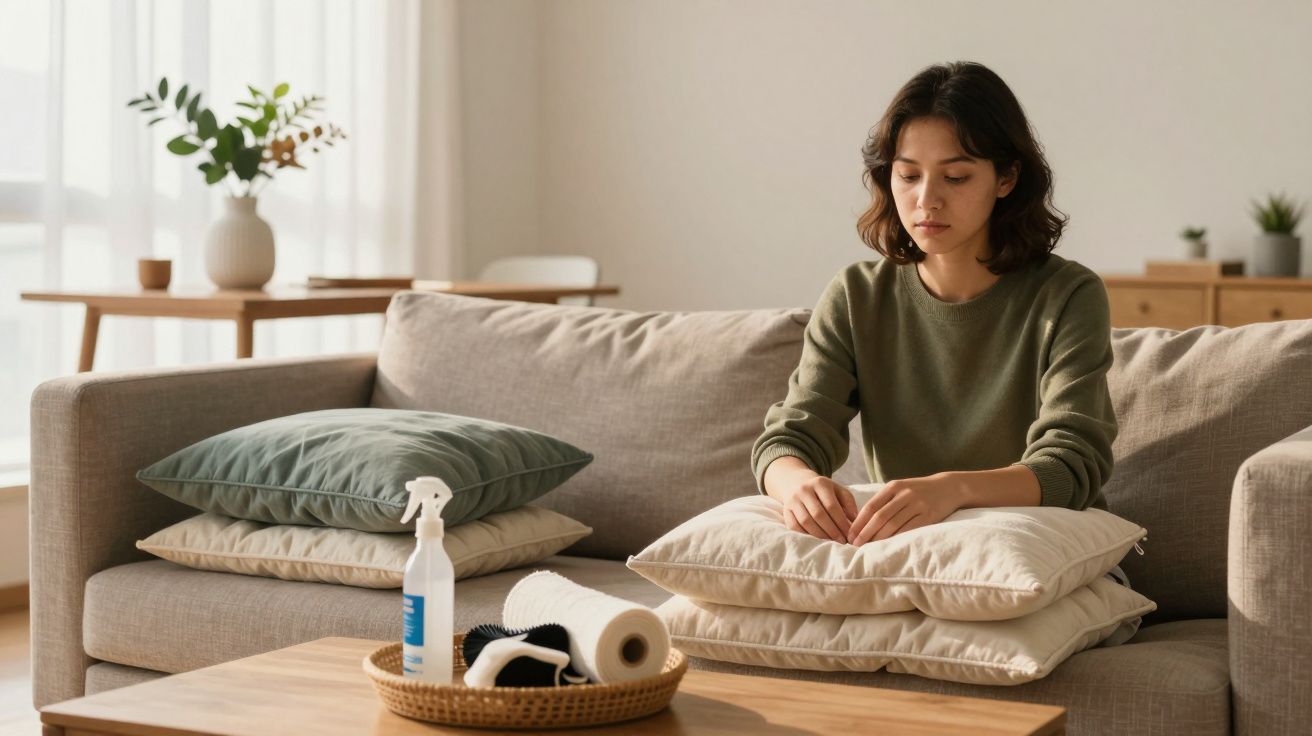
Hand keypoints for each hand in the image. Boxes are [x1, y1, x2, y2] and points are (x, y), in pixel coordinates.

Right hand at [779, 476, 859, 542]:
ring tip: (831, 542)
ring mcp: (793, 500)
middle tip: (841, 541)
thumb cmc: (824, 491)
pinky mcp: (786, 510)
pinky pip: (794, 526)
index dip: (841, 522)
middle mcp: (804, 490)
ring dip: (820, 535)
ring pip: (806, 521)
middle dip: (832, 531)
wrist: (797, 483)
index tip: (849, 534)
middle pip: (818, 514)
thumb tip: (855, 521)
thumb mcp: (838, 490)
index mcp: (820, 483)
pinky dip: (806, 535)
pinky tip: (816, 540)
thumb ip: (849, 503)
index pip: (832, 506)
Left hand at [847, 473, 964, 545]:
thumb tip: (861, 521)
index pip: (871, 507)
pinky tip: (888, 546)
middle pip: (879, 517)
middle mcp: (905, 494)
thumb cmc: (918, 490)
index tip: (850, 535)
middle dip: (865, 533)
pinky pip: (909, 530)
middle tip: (855, 545)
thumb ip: (883, 500)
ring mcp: (918, 504)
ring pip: (893, 525)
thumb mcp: (900, 487)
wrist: (949, 487)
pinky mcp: (929, 515)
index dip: (858, 522)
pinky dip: (897, 539)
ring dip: (878, 539)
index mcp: (894, 486)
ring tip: (868, 548)